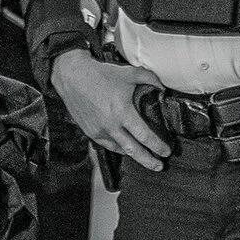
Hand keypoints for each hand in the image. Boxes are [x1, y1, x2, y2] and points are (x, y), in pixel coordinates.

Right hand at [52, 50, 170, 173]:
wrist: (73, 78)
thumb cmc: (101, 75)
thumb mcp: (130, 73)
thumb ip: (150, 79)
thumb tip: (163, 90)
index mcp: (123, 111)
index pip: (144, 135)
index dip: (158, 146)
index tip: (166, 151)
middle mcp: (111, 124)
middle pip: (133, 150)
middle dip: (149, 161)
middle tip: (160, 166)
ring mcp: (99, 130)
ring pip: (120, 150)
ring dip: (134, 156)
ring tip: (145, 158)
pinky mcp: (91, 132)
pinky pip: (108, 145)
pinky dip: (119, 148)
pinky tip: (126, 148)